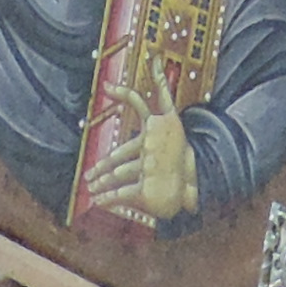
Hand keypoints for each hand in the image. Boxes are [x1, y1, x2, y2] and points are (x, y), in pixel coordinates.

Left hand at [88, 88, 197, 226]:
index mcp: (159, 127)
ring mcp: (149, 165)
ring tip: (92, 187)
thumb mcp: (175, 133)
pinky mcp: (146, 188)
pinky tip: (98, 201)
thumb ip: (158, 116)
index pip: (139, 104)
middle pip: (118, 154)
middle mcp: (152, 142)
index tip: (107, 85)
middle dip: (101, 168)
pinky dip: (106, 198)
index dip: (122, 92)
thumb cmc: (181, 162)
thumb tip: (151, 92)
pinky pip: (119, 194)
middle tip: (89, 175)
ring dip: (101, 183)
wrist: (196, 189)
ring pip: (115, 174)